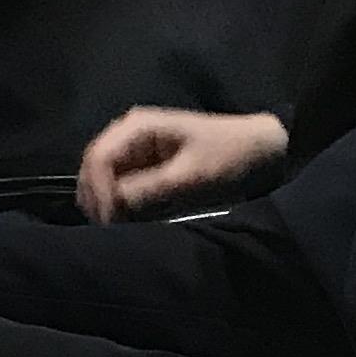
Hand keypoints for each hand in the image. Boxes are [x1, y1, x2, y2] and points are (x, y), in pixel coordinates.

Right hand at [75, 106, 287, 221]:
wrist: (262, 148)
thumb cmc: (228, 156)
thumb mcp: (191, 176)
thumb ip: (149, 189)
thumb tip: (113, 207)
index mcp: (136, 127)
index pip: (98, 158)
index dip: (98, 190)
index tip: (109, 221)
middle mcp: (128, 133)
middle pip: (93, 165)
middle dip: (96, 196)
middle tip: (106, 228)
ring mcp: (135, 147)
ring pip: (102, 175)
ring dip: (104, 199)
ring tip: (112, 225)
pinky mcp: (145, 162)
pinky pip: (119, 181)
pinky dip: (117, 199)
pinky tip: (123, 216)